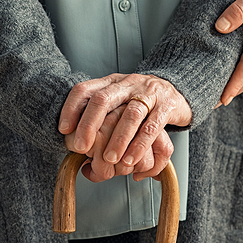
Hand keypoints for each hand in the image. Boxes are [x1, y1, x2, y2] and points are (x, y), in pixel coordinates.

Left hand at [59, 73, 191, 174]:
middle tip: (81, 148)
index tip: (63, 130)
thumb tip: (78, 151)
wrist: (178, 90)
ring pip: (130, 114)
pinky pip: (153, 126)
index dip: (71, 108)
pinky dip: (140, 145)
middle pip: (103, 99)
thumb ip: (100, 119)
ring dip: (118, 139)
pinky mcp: (167, 106)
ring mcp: (148, 93)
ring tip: (109, 160)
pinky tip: (131, 160)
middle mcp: (128, 84)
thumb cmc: (141, 102)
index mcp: (111, 82)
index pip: (85, 89)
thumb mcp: (118, 102)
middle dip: (89, 125)